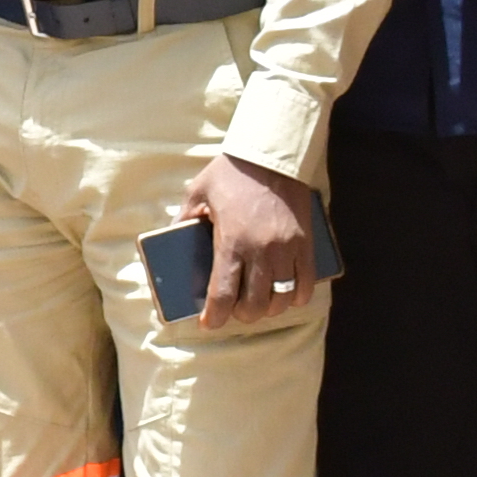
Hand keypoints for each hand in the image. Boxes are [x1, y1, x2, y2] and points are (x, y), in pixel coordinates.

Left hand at [176, 154, 327, 332]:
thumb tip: (170, 238)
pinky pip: (304, 284)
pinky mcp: (305, 243)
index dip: (214, 316)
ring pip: (280, 299)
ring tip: (259, 303)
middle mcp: (260, 251)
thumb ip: (183, 217)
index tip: (208, 322)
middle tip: (234, 309)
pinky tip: (285, 295)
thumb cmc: (231, 172)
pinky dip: (295, 296)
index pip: (223, 295)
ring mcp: (286, 249)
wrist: (272, 154)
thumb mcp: (198, 191)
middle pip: (254, 305)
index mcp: (231, 241)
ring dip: (268, 308)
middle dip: (241, 314)